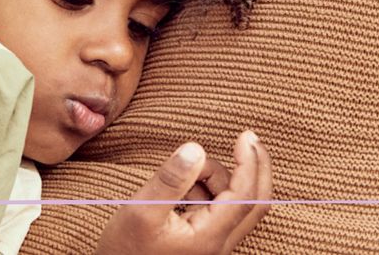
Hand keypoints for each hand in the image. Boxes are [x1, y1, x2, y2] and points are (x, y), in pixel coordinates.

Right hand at [94, 131, 271, 254]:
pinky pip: (217, 210)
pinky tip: (180, 191)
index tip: (245, 135)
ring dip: (217, 178)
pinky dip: (206, 191)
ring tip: (180, 178)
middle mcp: (218, 244)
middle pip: (255, 202)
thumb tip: (196, 149)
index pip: (244, 196)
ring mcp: (212, 245)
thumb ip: (170, 179)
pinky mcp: (203, 242)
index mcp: (209, 237)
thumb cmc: (124, 251)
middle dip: (253, 167)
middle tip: (246, 138)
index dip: (249, 162)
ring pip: (234, 203)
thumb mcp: (141, 211)